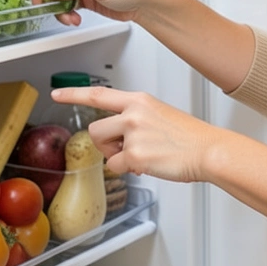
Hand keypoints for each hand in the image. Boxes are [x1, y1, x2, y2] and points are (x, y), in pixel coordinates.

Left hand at [52, 86, 220, 183]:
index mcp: (140, 100)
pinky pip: (116, 168)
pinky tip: (149, 164)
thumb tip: (122, 137)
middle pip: (95, 128)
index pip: (99, 94)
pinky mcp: (135, 154)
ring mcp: (133, 133)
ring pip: (103, 149)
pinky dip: (129, 171)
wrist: (209, 150)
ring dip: (116, 157)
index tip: (57, 94)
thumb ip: (137, 120)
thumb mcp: (161, 115)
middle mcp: (133, 113)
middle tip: (126, 150)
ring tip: (141, 156)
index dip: (74, 94)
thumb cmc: (190, 137)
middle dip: (105, 144)